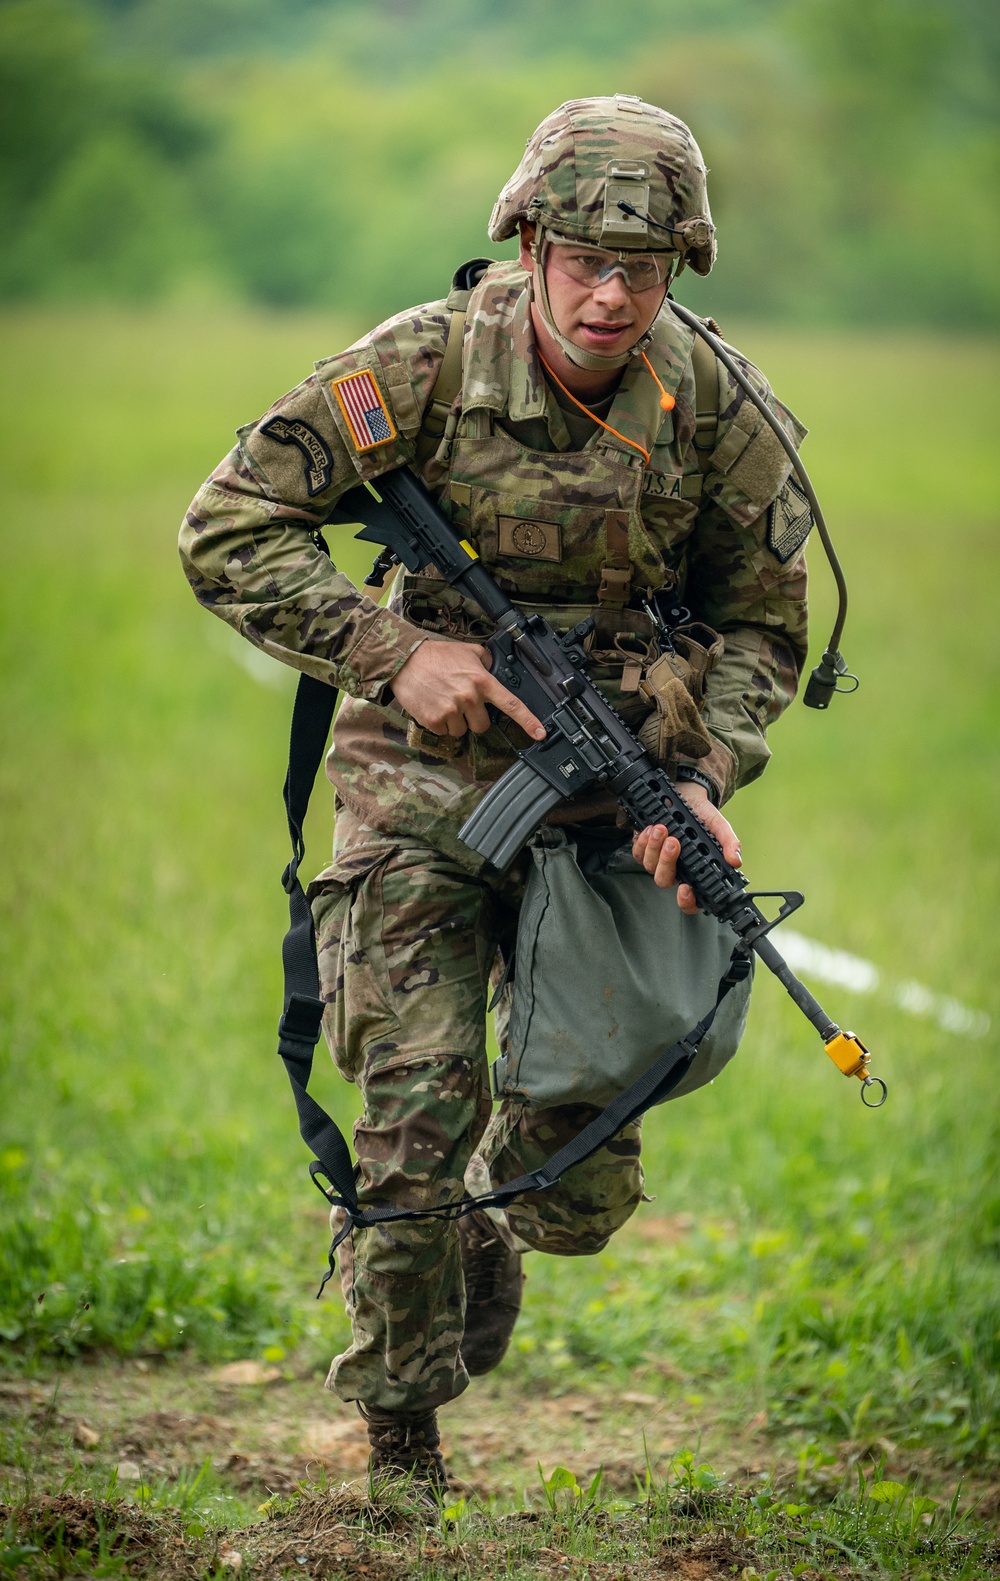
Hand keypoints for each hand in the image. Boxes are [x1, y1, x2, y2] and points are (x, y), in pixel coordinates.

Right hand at [391, 638, 546, 740]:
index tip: (540, 733)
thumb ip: (487, 661)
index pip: (511, 704)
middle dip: (473, 718)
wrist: (404, 660)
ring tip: (443, 701)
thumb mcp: (468, 651)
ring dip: (455, 721)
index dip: (528, 721)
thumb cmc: (435, 656)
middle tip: (460, 702)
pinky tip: (433, 705)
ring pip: (462, 731)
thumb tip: (497, 669)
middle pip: (483, 725)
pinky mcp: (434, 720)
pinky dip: (439, 723)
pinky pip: (444, 732)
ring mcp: (451, 711)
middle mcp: (469, 697)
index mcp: (481, 681)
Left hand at [631, 782, 741, 914]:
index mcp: (694, 871)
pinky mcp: (643, 848)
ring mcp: (657, 860)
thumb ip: (728, 842)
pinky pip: (638, 853)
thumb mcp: (719, 826)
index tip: (686, 889)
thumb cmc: (702, 815)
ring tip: (662, 829)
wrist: (686, 794)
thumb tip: (736, 860)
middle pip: (664, 880)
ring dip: (654, 847)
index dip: (687, 901)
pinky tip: (651, 829)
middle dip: (667, 862)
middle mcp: (675, 869)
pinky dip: (643, 841)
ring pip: (649, 866)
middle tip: (674, 842)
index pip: (691, 899)